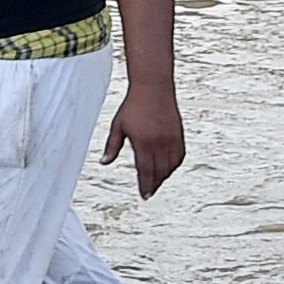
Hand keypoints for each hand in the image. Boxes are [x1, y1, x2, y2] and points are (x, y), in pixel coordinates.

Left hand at [104, 84, 186, 198]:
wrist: (153, 88)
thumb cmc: (134, 105)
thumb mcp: (118, 126)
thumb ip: (112, 146)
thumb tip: (104, 162)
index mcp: (144, 142)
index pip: (145, 170)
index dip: (145, 185)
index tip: (144, 195)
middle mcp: (160, 143)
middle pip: (159, 172)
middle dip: (154, 184)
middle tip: (148, 192)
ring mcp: (172, 139)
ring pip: (171, 166)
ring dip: (164, 176)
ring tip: (155, 182)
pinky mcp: (179, 135)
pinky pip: (179, 156)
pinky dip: (173, 165)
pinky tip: (167, 168)